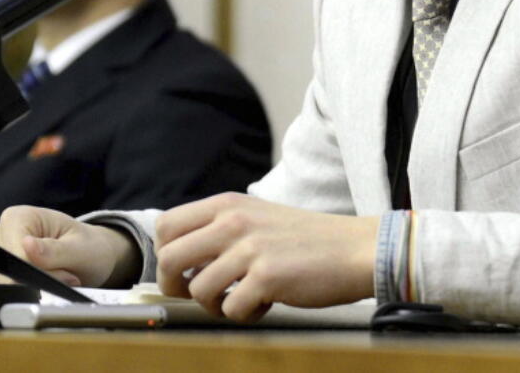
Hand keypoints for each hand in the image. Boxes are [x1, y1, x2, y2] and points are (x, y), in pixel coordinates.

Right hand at [0, 205, 140, 287]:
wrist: (92, 257)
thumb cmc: (87, 246)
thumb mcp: (79, 248)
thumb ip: (54, 250)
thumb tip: (26, 245)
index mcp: (19, 216)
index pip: (14, 252)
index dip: (36, 270)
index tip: (63, 273)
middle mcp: (3, 232)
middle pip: (8, 270)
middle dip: (38, 280)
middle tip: (67, 275)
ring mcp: (1, 254)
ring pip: (7, 284)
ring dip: (36, 288)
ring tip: (62, 277)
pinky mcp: (2, 273)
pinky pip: (9, 292)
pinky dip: (31, 293)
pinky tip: (49, 285)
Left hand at [154, 193, 378, 321]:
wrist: (355, 248)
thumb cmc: (307, 240)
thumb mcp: (256, 217)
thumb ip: (221, 229)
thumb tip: (181, 260)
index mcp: (227, 204)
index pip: (166, 225)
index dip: (164, 255)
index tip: (181, 272)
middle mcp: (233, 220)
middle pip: (169, 258)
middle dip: (176, 286)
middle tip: (202, 295)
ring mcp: (249, 248)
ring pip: (197, 289)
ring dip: (216, 305)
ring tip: (243, 299)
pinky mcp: (266, 276)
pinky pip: (230, 309)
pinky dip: (244, 315)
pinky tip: (265, 304)